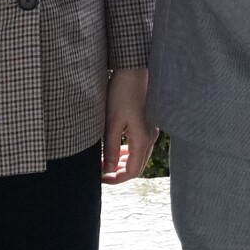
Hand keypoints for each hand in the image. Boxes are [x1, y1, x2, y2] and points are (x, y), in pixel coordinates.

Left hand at [102, 67, 157, 182]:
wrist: (133, 71)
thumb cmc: (122, 93)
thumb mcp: (112, 122)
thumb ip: (110, 148)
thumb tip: (107, 169)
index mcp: (142, 139)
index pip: (132, 171)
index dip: (115, 178)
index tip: (99, 177)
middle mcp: (150, 138)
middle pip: (136, 166)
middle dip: (118, 172)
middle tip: (100, 172)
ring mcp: (150, 131)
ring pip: (137, 156)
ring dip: (121, 163)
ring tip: (104, 162)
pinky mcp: (146, 124)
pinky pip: (138, 145)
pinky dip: (126, 152)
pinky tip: (114, 149)